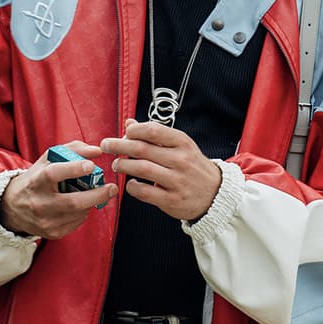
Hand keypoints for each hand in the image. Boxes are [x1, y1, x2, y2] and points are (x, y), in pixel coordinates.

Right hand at [0, 141, 116, 238]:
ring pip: (79, 213)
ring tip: (94, 194)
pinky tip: (81, 206)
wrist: (12, 208)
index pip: (53, 175)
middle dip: (97, 195)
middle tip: (112, 188)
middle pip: (73, 202)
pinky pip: (77, 223)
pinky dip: (84, 213)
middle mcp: (39, 203)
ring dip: (91, 203)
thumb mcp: (47, 160)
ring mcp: (45, 221)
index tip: (90, 165)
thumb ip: (72, 150)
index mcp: (36, 181)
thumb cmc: (35, 179)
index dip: (73, 169)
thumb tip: (97, 151)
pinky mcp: (52, 233)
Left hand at [100, 120, 220, 221]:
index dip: (134, 130)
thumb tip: (129, 123)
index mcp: (183, 143)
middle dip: (119, 145)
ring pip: (141, 168)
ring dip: (123, 165)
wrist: (216, 194)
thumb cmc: (192, 166)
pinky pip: (144, 192)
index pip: (154, 131)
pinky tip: (129, 183)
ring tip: (117, 164)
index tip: (124, 133)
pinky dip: (132, 187)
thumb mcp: (180, 147)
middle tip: (106, 145)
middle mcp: (181, 160)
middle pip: (143, 149)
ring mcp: (177, 181)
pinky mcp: (172, 200)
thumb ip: (155, 135)